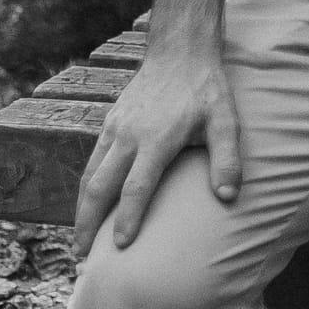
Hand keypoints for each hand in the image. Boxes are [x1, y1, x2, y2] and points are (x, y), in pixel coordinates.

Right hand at [72, 46, 241, 259]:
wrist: (179, 52)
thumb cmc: (205, 89)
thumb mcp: (225, 119)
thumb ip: (227, 158)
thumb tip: (229, 196)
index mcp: (157, 139)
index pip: (136, 187)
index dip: (127, 218)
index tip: (120, 247)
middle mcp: (129, 136)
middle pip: (99, 187)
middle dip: (88, 224)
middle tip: (84, 257)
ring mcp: (115, 128)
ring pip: (89, 175)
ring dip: (81, 210)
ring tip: (80, 239)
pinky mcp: (109, 122)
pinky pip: (92, 160)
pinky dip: (85, 187)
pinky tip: (87, 205)